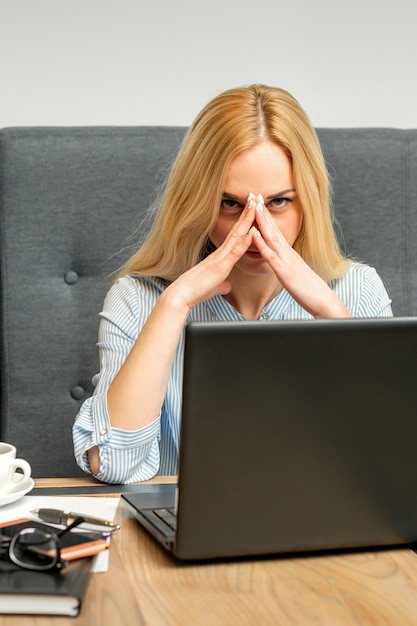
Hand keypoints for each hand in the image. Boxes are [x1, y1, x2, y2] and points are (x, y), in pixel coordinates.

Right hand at [166, 195, 256, 310]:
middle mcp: (221, 253)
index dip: (243, 222)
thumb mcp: (213, 287)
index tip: (251, 209)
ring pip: (238, 234)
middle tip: (255, 196)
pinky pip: (236, 251)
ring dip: (248, 219)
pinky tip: (254, 230)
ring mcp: (221, 257)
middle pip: (237, 229)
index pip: (235, 235)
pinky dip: (246, 240)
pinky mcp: (221, 266)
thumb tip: (227, 286)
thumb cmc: (196, 291)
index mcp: (220, 256)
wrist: (182, 295)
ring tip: (256, 204)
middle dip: (247, 212)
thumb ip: (221, 284)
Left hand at [253, 194, 350, 317]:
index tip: (260, 203)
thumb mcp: (296, 274)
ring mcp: (286, 260)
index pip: (276, 232)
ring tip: (254, 205)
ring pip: (271, 237)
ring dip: (262, 221)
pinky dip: (261, 243)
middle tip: (255, 194)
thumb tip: (283, 261)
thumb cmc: (309, 291)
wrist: (323, 301)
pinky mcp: (284, 271)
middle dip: (263, 212)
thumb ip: (289, 265)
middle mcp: (288, 253)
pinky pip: (270, 255)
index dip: (267, 217)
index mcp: (289, 254)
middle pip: (273, 228)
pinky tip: (254, 233)